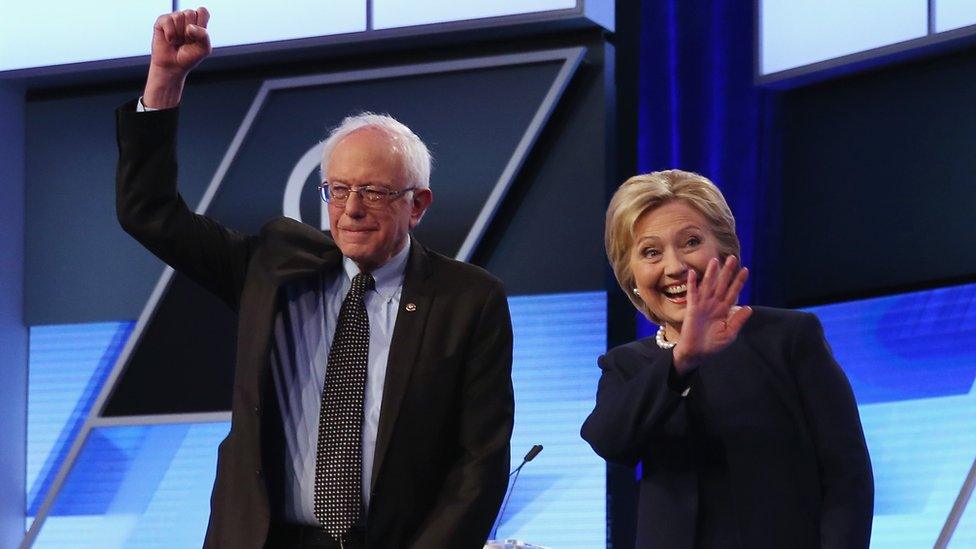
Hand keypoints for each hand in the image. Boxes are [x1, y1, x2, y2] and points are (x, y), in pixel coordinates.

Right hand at [143, 7, 211, 108]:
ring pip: (179, 16)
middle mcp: (186, 18)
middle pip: (191, 13)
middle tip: (186, 41)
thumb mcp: (204, 49)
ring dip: (179, 33)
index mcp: (198, 22)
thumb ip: (204, 36)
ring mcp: (174, 18)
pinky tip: (170, 40)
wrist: (173, 66)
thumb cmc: (189, 57)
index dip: (201, 23)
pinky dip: (170, 34)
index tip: (197, 36)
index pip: (202, 11)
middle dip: (190, 31)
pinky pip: (168, 20)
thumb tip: (189, 27)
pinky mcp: (162, 21)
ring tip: (178, 41)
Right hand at [672, 256, 751, 374]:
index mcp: (724, 310)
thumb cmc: (712, 345)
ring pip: (708, 285)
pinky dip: (692, 284)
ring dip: (711, 273)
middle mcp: (714, 304)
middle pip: (722, 284)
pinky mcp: (691, 308)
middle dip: (727, 272)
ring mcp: (702, 305)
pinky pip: (692, 294)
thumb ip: (738, 321)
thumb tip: (749, 307)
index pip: (733, 292)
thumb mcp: (729, 334)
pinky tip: (691, 273)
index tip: (745, 270)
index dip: (739, 281)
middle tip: (732, 258)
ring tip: (714, 260)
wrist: (696, 353)